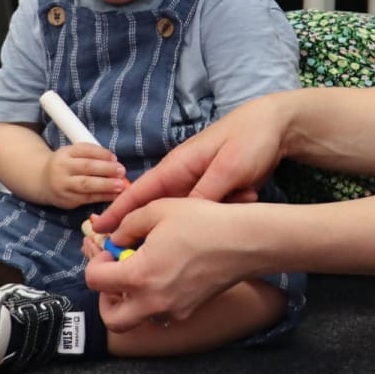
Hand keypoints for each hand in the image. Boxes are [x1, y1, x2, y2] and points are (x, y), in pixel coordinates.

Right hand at [40, 142, 127, 209]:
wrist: (43, 181)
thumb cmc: (67, 165)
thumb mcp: (74, 154)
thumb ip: (92, 155)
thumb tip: (115, 161)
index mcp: (66, 152)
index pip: (85, 150)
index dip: (101, 153)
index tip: (115, 157)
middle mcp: (62, 168)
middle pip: (86, 167)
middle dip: (106, 169)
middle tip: (121, 171)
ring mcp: (63, 185)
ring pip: (86, 185)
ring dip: (106, 185)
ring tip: (121, 185)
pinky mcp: (66, 200)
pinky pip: (87, 199)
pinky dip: (103, 197)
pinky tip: (114, 196)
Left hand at [83, 197, 257, 330]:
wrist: (245, 242)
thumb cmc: (203, 222)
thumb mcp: (157, 209)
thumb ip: (126, 225)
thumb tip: (115, 240)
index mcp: (138, 275)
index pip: (94, 280)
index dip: (95, 262)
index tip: (110, 250)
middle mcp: (152, 301)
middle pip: (112, 318)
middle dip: (106, 299)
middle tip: (116, 276)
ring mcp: (173, 310)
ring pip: (137, 319)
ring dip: (131, 300)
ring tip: (143, 273)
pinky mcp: (190, 310)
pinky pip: (161, 313)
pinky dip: (154, 299)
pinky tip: (167, 274)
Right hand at [92, 91, 291, 233]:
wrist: (277, 126)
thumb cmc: (249, 140)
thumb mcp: (228, 169)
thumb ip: (204, 195)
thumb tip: (181, 221)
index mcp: (177, 166)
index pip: (139, 192)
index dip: (117, 213)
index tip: (97, 231)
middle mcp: (182, 177)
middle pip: (158, 210)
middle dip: (159, 227)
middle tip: (162, 247)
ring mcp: (198, 185)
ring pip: (189, 214)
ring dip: (209, 215)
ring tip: (236, 199)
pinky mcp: (214, 193)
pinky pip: (209, 211)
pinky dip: (226, 209)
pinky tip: (248, 193)